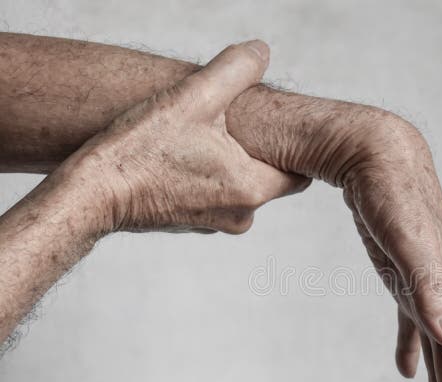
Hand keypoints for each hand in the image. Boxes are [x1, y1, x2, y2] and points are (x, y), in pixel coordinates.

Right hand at [54, 40, 309, 235]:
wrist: (94, 193)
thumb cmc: (141, 149)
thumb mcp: (193, 98)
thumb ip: (235, 70)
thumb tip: (262, 51)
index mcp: (253, 188)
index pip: (300, 172)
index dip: (294, 147)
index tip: (280, 128)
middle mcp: (241, 215)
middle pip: (272, 177)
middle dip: (260, 150)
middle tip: (236, 123)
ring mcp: (217, 224)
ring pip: (242, 184)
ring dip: (232, 162)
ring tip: (206, 136)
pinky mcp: (195, 224)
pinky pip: (218, 195)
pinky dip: (210, 176)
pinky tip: (186, 155)